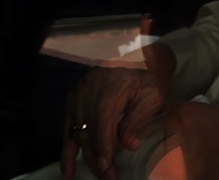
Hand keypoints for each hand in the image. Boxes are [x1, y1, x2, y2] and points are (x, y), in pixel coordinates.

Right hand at [60, 65, 166, 179]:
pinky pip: (67, 126)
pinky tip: (67, 169)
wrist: (135, 51)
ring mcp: (77, 97)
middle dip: (96, 160)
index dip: (103, 151)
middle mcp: (87, 96)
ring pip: (76, 133)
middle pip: (88, 134)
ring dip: (81, 157)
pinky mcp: (74, 98)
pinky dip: (67, 148)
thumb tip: (128, 145)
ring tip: (77, 178)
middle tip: (109, 178)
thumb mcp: (151, 94)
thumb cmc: (147, 74)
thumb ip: (138, 119)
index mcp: (108, 94)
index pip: (102, 128)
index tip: (107, 169)